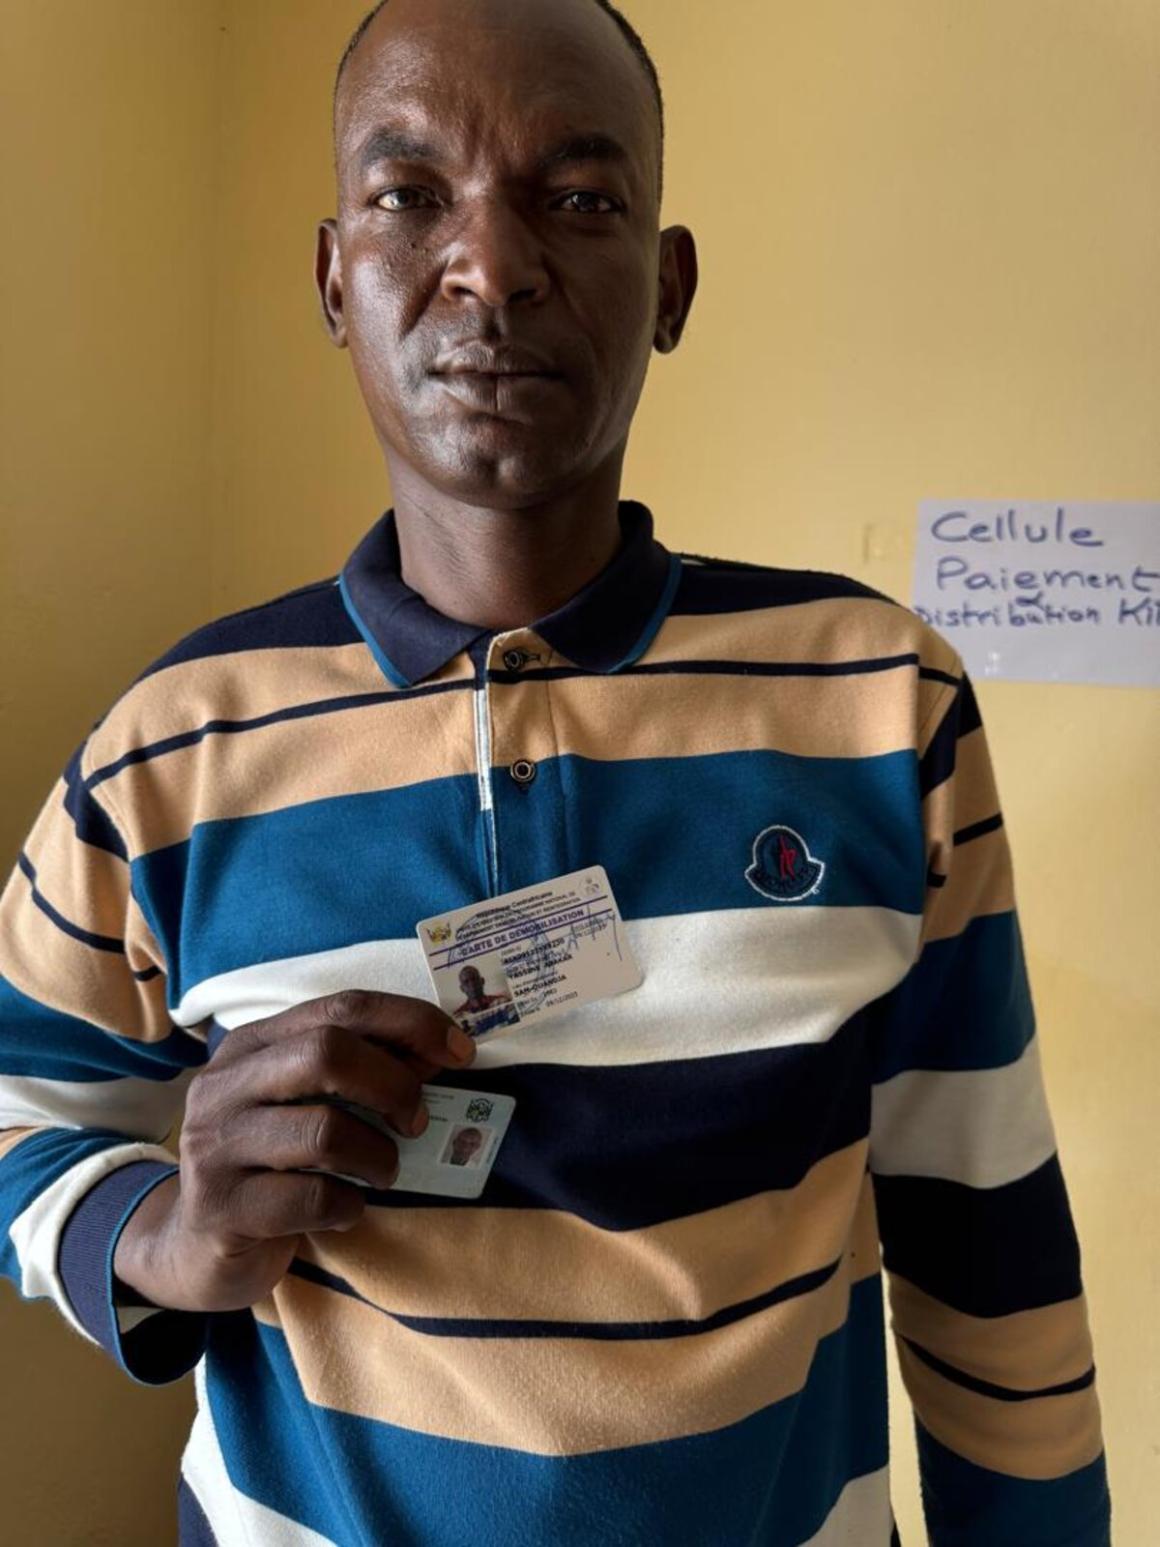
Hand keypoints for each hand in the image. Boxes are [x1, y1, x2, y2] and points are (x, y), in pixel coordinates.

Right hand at [112, 989, 475, 1313]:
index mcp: (252, 1045)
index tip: (460, 1051)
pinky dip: (349, 1206)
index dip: (410, 1021)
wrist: (197, 1247)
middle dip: (393, 1084)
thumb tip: (444, 1051)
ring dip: (377, 1155)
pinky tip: (346, 1210)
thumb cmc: (272, 1164)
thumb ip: (361, 1071)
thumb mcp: (306, 1104)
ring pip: (323, 1130)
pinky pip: (312, 1200)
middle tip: (416, 1122)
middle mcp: (224, 1085)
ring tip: (382, 1173)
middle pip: (327, 1052)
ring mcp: (215, 1147)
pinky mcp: (221, 1208)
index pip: (341, 1006)